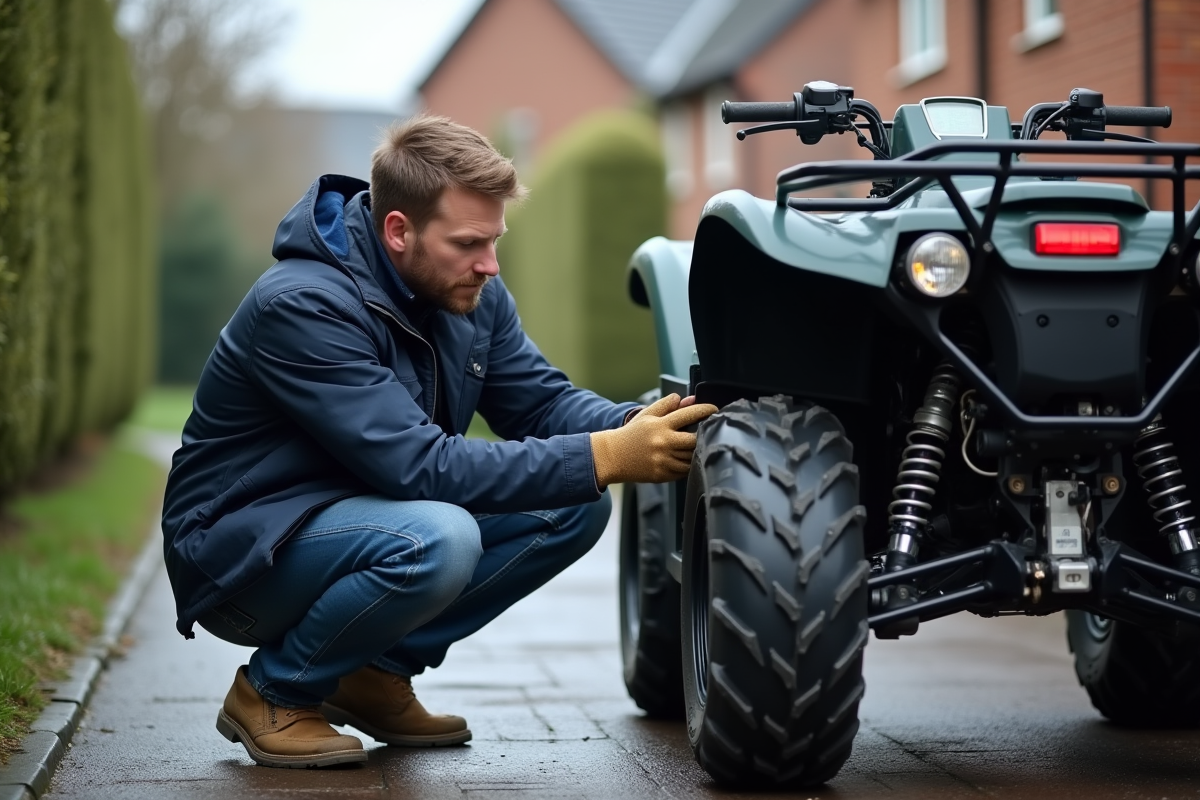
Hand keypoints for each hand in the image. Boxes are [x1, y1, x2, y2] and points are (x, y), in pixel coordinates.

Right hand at [591, 394, 717, 487]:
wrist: (613, 456)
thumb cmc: (631, 434)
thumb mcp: (647, 415)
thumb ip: (667, 405)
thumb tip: (688, 399)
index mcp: (660, 425)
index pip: (689, 414)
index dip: (705, 410)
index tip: (715, 409)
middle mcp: (663, 443)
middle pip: (695, 439)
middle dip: (705, 434)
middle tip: (710, 431)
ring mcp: (663, 460)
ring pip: (692, 457)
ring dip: (698, 451)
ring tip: (699, 445)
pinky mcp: (662, 474)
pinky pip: (684, 471)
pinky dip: (689, 464)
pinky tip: (687, 458)